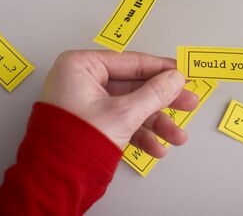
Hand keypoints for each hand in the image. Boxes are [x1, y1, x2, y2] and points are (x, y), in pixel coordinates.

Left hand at [41, 50, 198, 155]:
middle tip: (187, 103)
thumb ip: (155, 93)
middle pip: (134, 86)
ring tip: (176, 136)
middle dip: (163, 102)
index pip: (130, 61)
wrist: (54, 181)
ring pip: (131, 107)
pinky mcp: (89, 123)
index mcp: (80, 66)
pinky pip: (121, 121)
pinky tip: (156, 147)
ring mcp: (85, 103)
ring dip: (155, 124)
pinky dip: (139, 134)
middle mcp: (81, 81)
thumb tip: (175, 78)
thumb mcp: (124, 113)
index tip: (182, 73)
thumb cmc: (75, 140)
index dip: (161, 69)